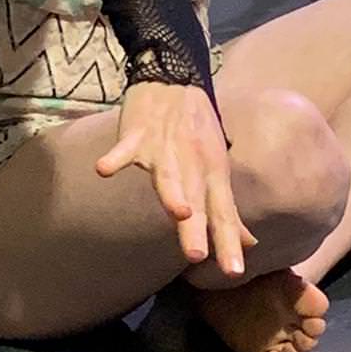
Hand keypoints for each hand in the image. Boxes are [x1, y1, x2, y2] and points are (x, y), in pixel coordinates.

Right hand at [95, 82, 256, 276]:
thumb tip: (247, 242)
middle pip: (196, 201)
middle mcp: (192, 165)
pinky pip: (124, 149)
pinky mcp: (137, 135)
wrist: (174, 79)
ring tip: (178, 212)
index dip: (228, 242)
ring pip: (167, 176)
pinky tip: (103, 170)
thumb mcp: (217, 169)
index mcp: (212, 174)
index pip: (222, 214)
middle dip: (197, 228)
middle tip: (198, 256)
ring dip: (171, 192)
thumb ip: (225, 208)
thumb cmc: (197, 131)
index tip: (234, 272)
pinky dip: (115, 158)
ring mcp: (164, 150)